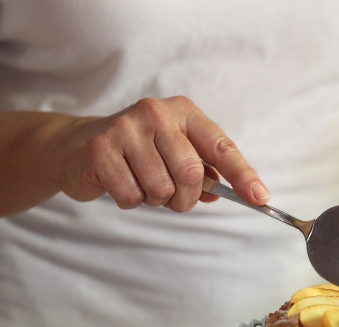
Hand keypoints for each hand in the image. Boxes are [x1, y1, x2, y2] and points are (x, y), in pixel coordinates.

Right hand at [54, 96, 267, 211]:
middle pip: (191, 174)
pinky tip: (120, 182)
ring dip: (155, 199)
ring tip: (141, 182)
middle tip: (173, 197)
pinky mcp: (100, 149)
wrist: (78, 145)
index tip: (260, 198)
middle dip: (185, 198)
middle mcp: (156, 113)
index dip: (242, 175)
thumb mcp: (177, 153)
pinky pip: (132, 196)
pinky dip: (130, 200)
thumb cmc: (141, 152)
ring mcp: (126, 128)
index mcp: (183, 113)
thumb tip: (245, 192)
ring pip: (162, 189)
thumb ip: (208, 172)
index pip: (221, 147)